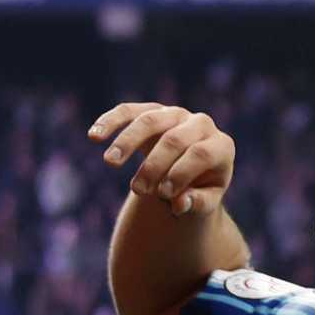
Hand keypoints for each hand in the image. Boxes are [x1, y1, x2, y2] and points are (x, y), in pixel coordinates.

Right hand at [88, 102, 235, 220]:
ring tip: (110, 162)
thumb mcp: (203, 200)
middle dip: (153, 165)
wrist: (191, 168)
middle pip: (174, 139)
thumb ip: (195, 203)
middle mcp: (201, 124)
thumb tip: (179, 204)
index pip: (200, 154)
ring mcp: (175, 114)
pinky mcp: (152, 110)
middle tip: (137, 190)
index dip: (180, 173)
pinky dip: (110, 121)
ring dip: (127, 141)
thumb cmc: (199, 187)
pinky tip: (94, 135)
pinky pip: (129, 111)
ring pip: (149, 120)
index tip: (163, 196)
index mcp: (221, 146)